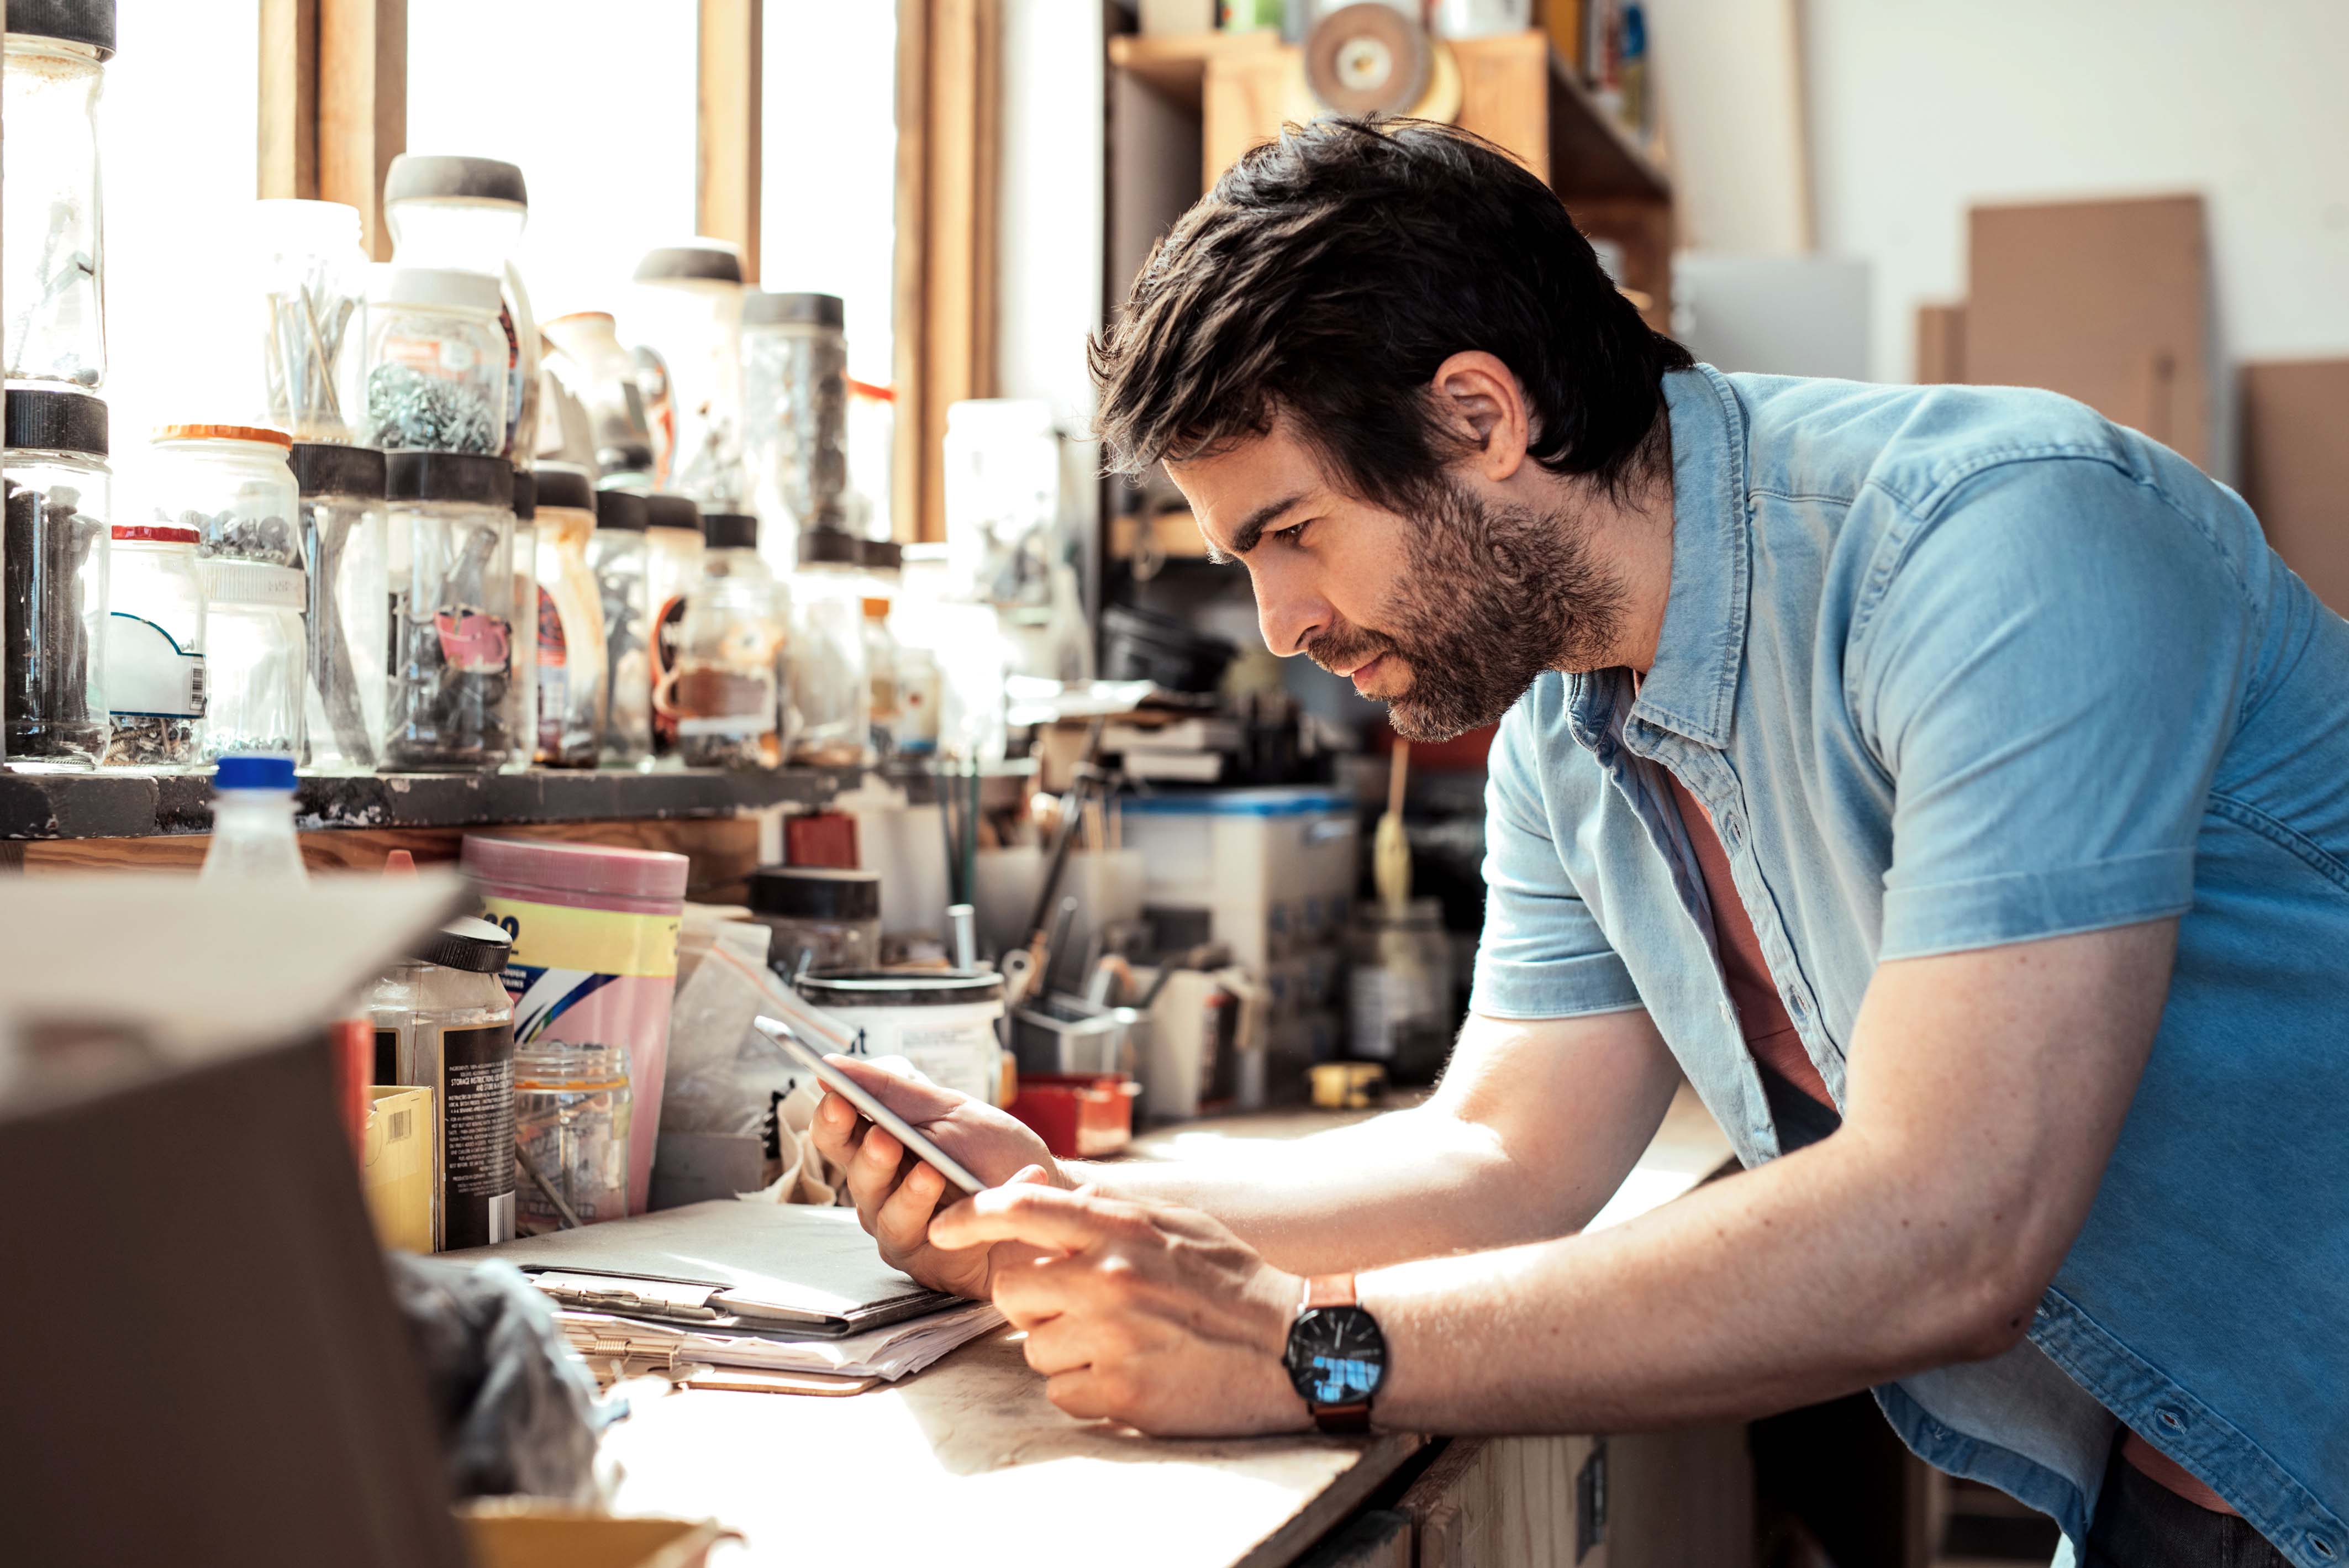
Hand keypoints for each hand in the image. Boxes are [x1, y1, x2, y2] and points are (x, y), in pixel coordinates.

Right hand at [809, 1054, 1068, 1300]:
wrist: (1052, 1193)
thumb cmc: (994, 1152)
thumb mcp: (947, 1111)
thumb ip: (891, 1092)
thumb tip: (830, 1066)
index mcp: (881, 1152)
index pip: (839, 1138)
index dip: (832, 1121)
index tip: (838, 1100)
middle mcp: (885, 1198)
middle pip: (860, 1181)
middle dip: (871, 1159)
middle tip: (885, 1139)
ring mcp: (908, 1235)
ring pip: (892, 1221)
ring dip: (912, 1196)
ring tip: (932, 1173)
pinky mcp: (939, 1266)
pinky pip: (946, 1243)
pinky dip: (980, 1212)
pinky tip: (1004, 1189)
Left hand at [929, 1183, 1310, 1436]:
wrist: (1293, 1348)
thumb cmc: (1232, 1282)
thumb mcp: (1175, 1222)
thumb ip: (1104, 1209)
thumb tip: (1030, 1192)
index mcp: (1122, 1228)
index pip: (1021, 1209)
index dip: (971, 1215)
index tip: (942, 1228)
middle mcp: (1109, 1277)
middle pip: (1011, 1286)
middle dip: (1031, 1298)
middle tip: (1078, 1302)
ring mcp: (1111, 1337)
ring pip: (1032, 1345)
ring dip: (1063, 1346)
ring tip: (1121, 1339)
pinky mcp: (1120, 1391)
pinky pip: (1060, 1392)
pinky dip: (1085, 1388)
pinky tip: (1131, 1370)